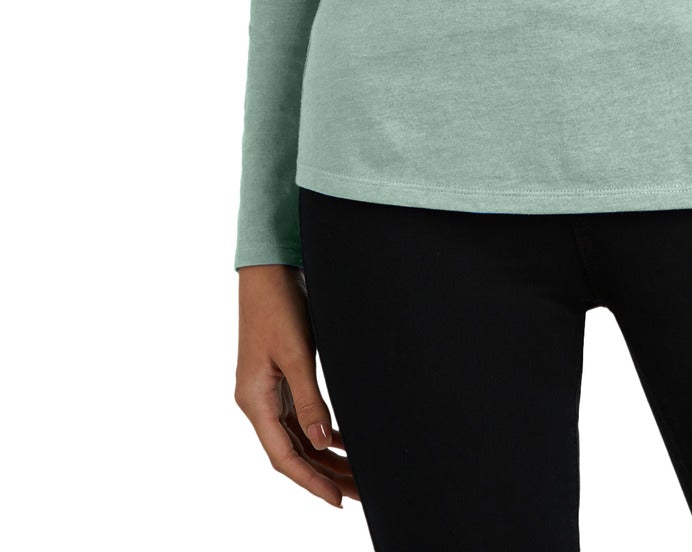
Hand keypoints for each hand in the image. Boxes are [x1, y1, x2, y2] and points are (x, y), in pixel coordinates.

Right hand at [234, 264, 359, 508]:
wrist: (270, 270)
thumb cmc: (279, 305)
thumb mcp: (297, 353)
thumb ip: (310, 399)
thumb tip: (323, 443)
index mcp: (254, 401)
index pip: (283, 456)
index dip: (310, 481)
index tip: (337, 500)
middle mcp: (258, 402)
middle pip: (293, 451)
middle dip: (324, 474)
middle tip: (358, 493)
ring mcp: (268, 392)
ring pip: (298, 437)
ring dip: (324, 456)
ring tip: (356, 474)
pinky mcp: (280, 379)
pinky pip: (300, 417)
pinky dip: (321, 432)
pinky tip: (344, 441)